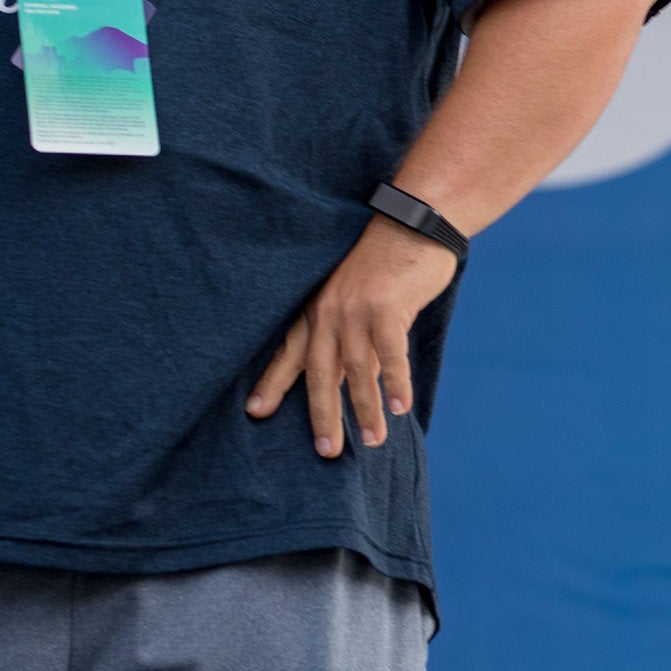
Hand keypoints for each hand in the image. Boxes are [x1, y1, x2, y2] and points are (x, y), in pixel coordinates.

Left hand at [248, 217, 459, 457]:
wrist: (414, 219)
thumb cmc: (388, 259)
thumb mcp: (356, 294)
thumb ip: (352, 331)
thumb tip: (359, 376)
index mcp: (318, 307)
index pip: (290, 351)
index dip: (274, 382)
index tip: (257, 412)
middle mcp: (330, 312)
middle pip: (321, 373)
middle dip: (322, 415)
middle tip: (325, 451)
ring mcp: (357, 310)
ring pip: (358, 372)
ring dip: (366, 410)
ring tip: (372, 441)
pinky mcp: (387, 307)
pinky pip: (391, 354)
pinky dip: (396, 383)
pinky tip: (400, 408)